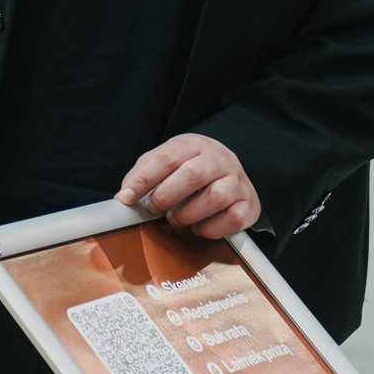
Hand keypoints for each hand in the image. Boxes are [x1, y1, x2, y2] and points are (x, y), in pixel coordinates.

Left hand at [118, 134, 260, 239]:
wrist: (232, 170)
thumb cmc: (192, 167)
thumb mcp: (168, 159)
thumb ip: (144, 173)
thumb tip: (124, 196)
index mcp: (193, 145)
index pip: (166, 157)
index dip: (143, 179)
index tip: (126, 197)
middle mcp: (218, 160)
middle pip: (192, 175)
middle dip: (166, 196)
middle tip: (153, 209)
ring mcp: (237, 181)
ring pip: (215, 197)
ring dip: (188, 215)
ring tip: (175, 219)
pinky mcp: (249, 204)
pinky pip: (232, 219)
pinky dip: (210, 229)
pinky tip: (198, 227)